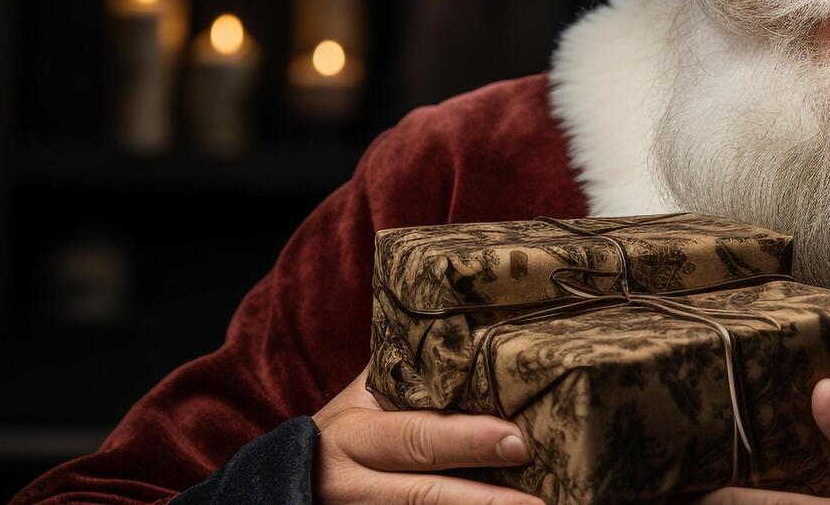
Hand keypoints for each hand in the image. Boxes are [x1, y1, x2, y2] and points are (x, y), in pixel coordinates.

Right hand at [311, 367, 542, 504]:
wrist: (292, 480)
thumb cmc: (342, 431)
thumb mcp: (364, 402)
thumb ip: (412, 380)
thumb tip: (480, 341)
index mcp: (352, 437)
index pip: (416, 438)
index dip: (467, 441)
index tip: (517, 441)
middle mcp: (353, 485)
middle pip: (425, 494)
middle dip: (483, 499)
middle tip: (538, 500)